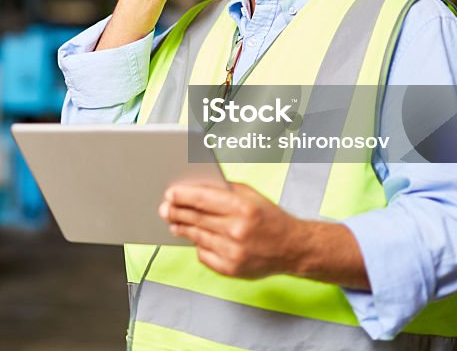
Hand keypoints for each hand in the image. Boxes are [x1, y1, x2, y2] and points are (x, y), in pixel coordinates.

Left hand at [159, 182, 303, 278]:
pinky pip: (204, 255)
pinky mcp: (231, 269)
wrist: (292, 248)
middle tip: (164, 209)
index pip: (203, 199)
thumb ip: (225, 190)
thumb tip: (195, 188)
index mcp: (243, 208)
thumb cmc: (270, 218)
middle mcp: (237, 230)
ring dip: (182, 229)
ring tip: (174, 223)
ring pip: (197, 237)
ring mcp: (233, 252)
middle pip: (196, 219)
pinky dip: (199, 246)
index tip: (170, 194)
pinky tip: (195, 238)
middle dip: (177, 212)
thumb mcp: (251, 195)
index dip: (183, 196)